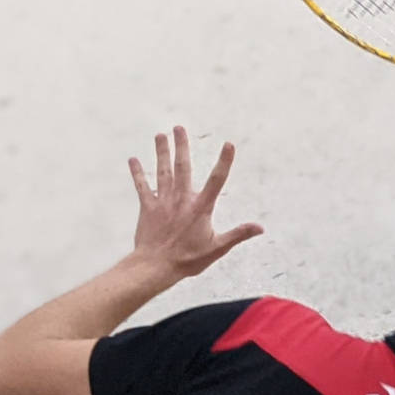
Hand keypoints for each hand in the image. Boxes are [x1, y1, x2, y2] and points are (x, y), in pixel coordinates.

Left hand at [127, 126, 262, 278]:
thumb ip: (238, 234)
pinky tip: (133, 159)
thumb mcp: (217, 248)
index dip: (224, 162)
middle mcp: (181, 200)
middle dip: (182, 146)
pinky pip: (142, 186)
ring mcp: (163, 202)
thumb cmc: (188, 259)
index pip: (217, 180)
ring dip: (161, 152)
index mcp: (200, 208)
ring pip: (162, 172)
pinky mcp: (147, 208)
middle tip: (179, 128)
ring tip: (161, 135)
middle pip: (182, 167)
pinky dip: (137, 173)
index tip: (229, 145)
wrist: (156, 266)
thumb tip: (260, 228)